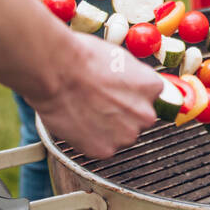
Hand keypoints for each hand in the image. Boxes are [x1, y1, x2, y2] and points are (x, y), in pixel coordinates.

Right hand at [28, 34, 160, 159]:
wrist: (57, 72)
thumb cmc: (84, 59)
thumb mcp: (122, 59)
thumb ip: (135, 79)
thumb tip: (134, 85)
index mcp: (152, 88)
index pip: (150, 97)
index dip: (131, 95)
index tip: (117, 93)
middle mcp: (145, 114)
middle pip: (138, 119)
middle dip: (122, 114)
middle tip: (100, 103)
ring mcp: (126, 135)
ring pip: (121, 135)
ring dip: (108, 128)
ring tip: (87, 111)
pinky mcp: (105, 150)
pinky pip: (101, 147)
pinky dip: (91, 139)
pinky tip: (80, 122)